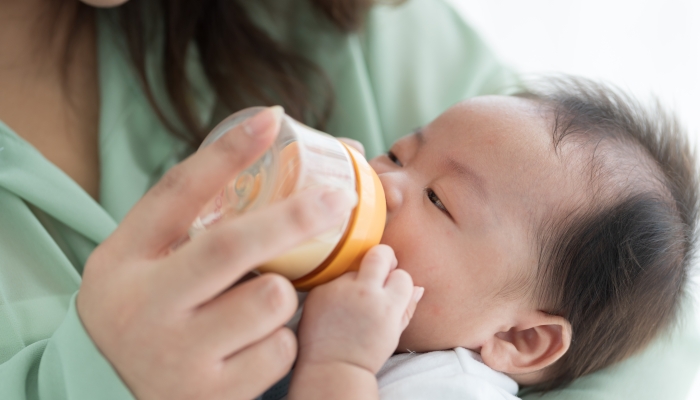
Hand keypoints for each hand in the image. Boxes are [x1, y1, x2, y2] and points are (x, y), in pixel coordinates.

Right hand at [77, 107, 357, 399]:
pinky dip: (279, 343)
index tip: (273, 118)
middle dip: (295, 216)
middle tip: (338, 199)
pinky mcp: (210, 396)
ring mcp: (175, 356)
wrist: (116, 393)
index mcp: (124, 261)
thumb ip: (194, 218)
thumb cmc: (152, 309)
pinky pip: (280, 350)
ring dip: (282, 295)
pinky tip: (249, 350)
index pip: (177, 194)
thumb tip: (269, 153)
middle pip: (232, 246)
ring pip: (271, 299)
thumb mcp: (149, 262)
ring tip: (253, 308)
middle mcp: (142, 307)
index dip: (227, 153)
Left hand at [296, 245, 423, 373]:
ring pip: (353, 269)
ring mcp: (338, 289)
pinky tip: (334, 310)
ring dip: (355, 280)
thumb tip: (418, 288)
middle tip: (380, 269)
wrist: (332, 369)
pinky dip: (335, 291)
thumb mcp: (393, 335)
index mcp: (387, 305)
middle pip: (379, 253)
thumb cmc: (365, 354)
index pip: (402, 275)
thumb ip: (407, 308)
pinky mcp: (319, 290)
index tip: (392, 290)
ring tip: (350, 306)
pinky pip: (332, 281)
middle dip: (384, 257)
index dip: (398, 282)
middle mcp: (364, 292)